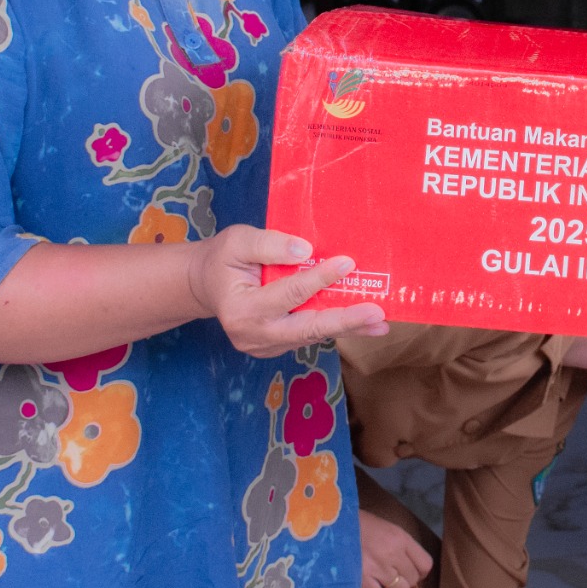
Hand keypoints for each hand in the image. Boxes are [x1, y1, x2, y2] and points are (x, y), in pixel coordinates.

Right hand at [189, 227, 386, 356]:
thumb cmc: (223, 259)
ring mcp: (264, 346)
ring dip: (347, 327)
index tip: (347, 263)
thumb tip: (306, 251)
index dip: (319, 278)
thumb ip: (270, 245)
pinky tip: (360, 321)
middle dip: (344, 321)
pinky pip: (308, 335)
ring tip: (380, 322)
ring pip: (311, 335)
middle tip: (377, 314)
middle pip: (306, 328)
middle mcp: (253, 335)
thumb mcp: (238, 240)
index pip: (289, 293)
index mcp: (241, 309)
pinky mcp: (276, 347)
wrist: (206, 285)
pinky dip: (333, 326)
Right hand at [358, 510, 432, 587]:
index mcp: (401, 538)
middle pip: (413, 580)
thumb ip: (399, 545)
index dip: (420, 570)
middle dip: (404, 579)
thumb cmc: (357, 524)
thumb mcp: (384, 527)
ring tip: (379, 579)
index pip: (425, 563)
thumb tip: (408, 566)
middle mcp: (393, 554)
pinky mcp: (362, 580)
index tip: (411, 571)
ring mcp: (378, 568)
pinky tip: (366, 581)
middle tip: (391, 574)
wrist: (330, 525)